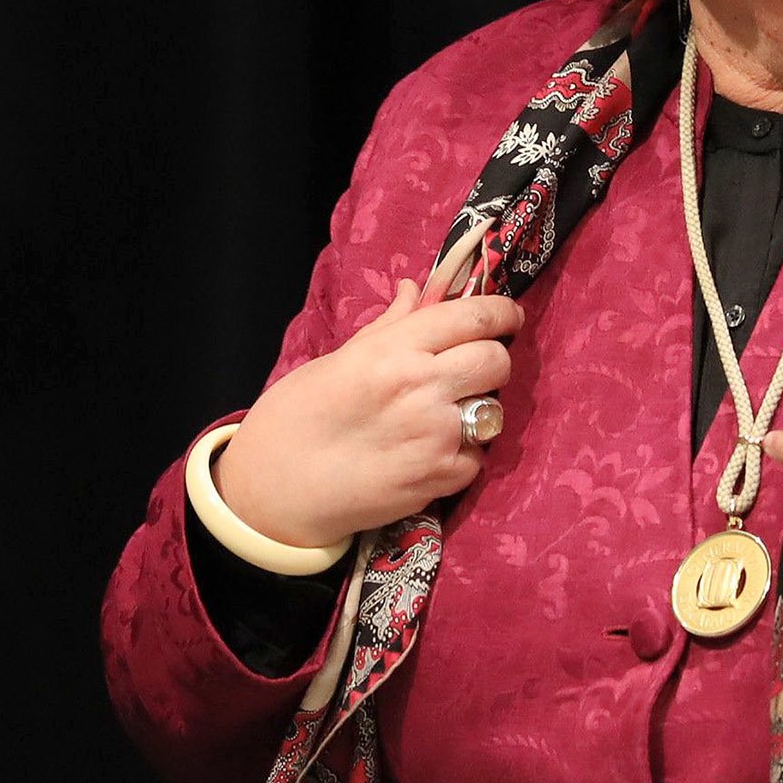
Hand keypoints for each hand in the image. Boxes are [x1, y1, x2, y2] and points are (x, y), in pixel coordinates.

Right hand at [212, 279, 525, 547]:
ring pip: (493, 411)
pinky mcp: (439, 479)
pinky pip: (476, 457)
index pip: (473, 316)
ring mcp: (436, 436)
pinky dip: (460, 454)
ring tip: (442, 415)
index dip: (501, 313)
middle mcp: (423, 387)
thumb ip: (388, 328)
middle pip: (497, 361)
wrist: (275, 490)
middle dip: (492, 359)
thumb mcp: (336, 360)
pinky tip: (428, 453)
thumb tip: (416, 292)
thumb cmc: (293, 416)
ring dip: (476, 409)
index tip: (507, 316)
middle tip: (472, 367)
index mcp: (394, 350)